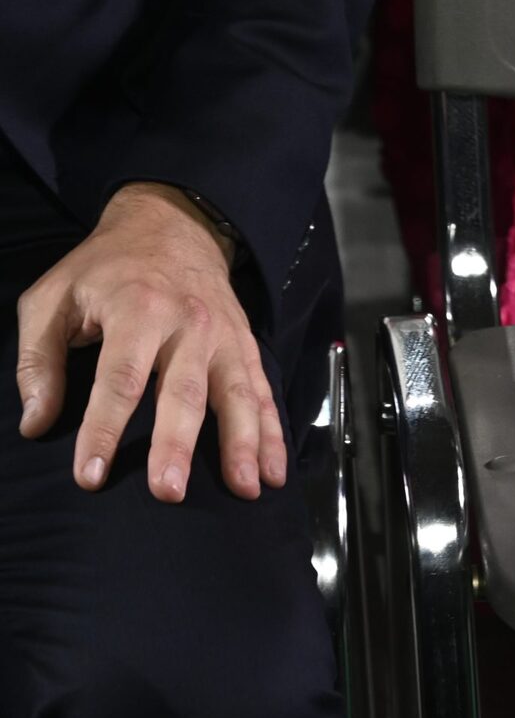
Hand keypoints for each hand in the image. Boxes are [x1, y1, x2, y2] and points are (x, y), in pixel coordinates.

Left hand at [16, 183, 285, 500]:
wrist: (172, 226)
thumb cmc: (105, 269)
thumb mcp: (53, 297)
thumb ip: (39, 360)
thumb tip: (36, 422)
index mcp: (135, 310)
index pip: (118, 381)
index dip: (103, 430)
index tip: (91, 475)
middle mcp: (186, 325)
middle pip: (182, 393)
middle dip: (176, 446)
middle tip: (168, 492)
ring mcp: (223, 337)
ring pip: (236, 396)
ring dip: (242, 445)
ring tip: (246, 489)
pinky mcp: (245, 347)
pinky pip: (263, 393)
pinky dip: (272, 434)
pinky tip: (274, 471)